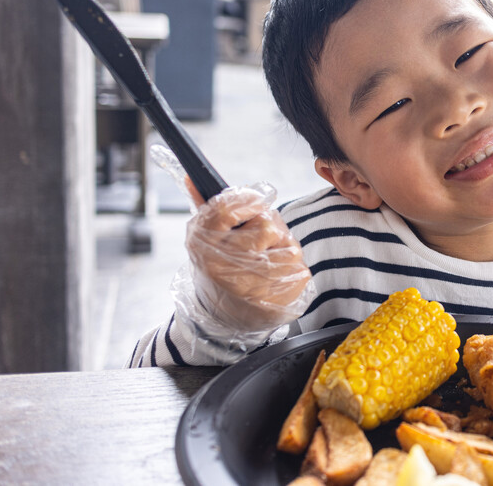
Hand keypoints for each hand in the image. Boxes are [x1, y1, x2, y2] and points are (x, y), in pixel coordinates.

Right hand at [185, 182, 312, 332]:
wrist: (223, 316)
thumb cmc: (218, 266)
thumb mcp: (205, 237)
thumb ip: (206, 205)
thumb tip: (192, 176)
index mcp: (204, 245)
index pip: (229, 207)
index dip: (248, 200)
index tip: (255, 203)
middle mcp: (225, 266)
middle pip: (268, 225)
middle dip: (269, 227)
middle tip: (257, 241)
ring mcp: (252, 287)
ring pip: (289, 246)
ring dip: (283, 249)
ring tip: (265, 261)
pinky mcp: (276, 299)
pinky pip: (300, 267)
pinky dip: (293, 269)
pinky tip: (275, 278)